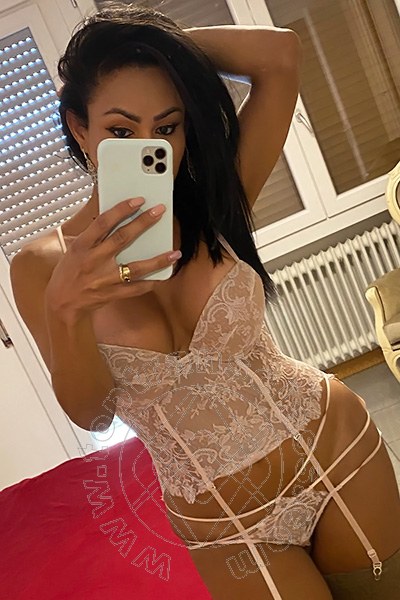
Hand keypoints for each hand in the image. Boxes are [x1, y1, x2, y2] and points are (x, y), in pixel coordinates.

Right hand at [45, 197, 179, 318]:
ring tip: (174, 253)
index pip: (103, 222)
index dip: (121, 209)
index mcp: (82, 246)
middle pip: (122, 238)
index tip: (138, 200)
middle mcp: (94, 261)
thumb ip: (93, 236)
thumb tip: (116, 217)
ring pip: (135, 268)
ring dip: (157, 260)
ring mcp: (104, 279)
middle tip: (160, 211)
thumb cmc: (68, 272)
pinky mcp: (111, 294)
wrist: (61, 303)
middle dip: (143, 223)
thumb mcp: (74, 249)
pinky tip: (163, 276)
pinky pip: (135, 289)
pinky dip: (150, 283)